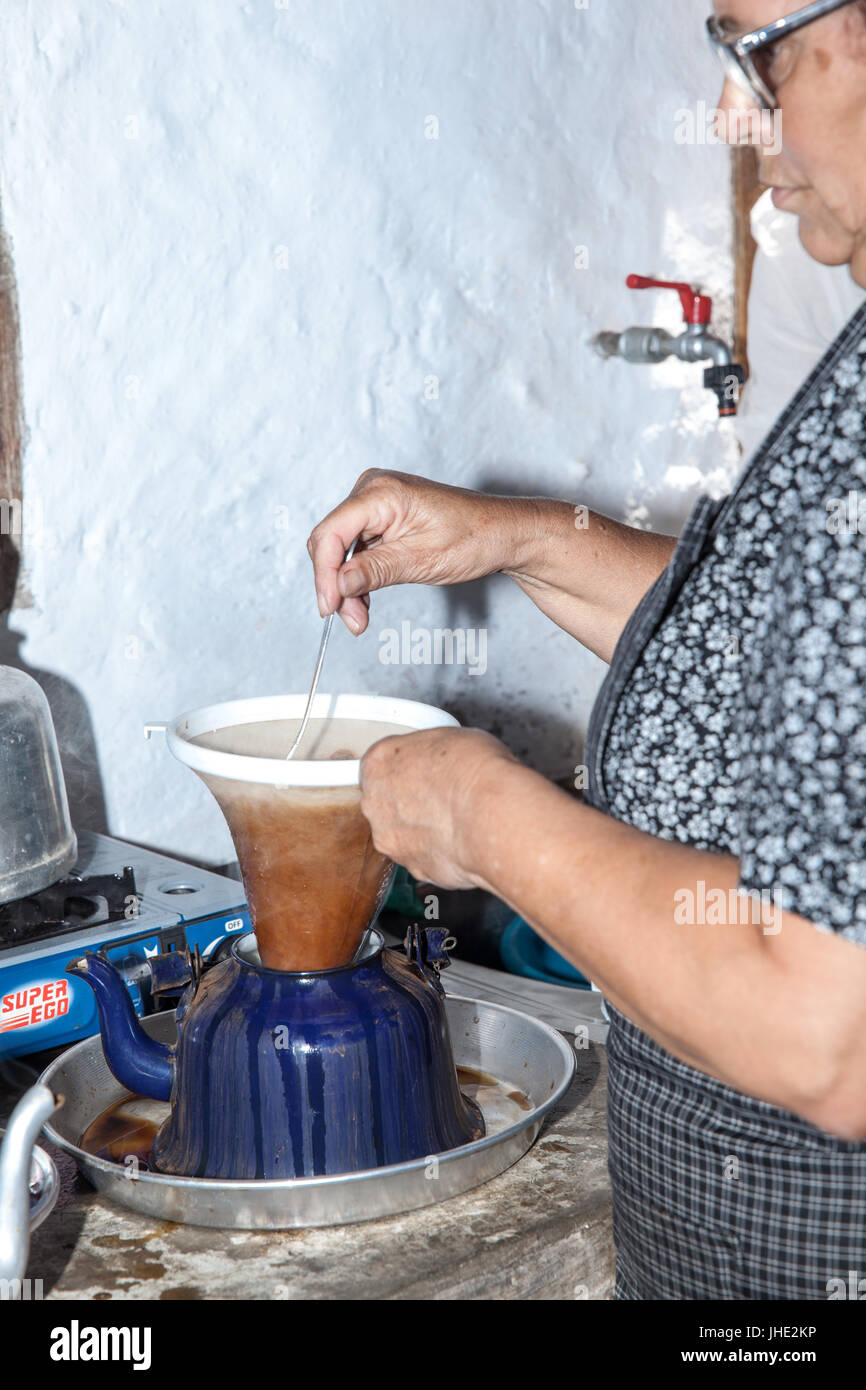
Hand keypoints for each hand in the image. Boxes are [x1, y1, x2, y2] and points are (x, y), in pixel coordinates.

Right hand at [307, 468, 528, 633]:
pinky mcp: (382, 518)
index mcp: (381, 492)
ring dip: (346, 585)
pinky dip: (358, 576)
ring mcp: (376, 503)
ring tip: (359, 617)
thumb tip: (338, 586)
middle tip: (351, 620)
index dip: (324, 575)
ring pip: (341, 549)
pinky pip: (357, 549)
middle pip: (331, 542)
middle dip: (335, 584)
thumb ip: (375, 571)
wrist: (503, 533)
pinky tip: (364, 600)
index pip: (330, 534)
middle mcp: (373, 490)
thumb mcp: (422, 560)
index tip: (329, 608)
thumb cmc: (475, 537)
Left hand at [359, 726, 514, 888]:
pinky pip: (425, 857)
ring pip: (404, 833)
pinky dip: (441, 851)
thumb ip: (428, 752)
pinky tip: (464, 838)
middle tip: (444, 793)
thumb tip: (438, 758)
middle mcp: (376, 805)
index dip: (407, 766)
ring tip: (459, 818)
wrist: (495, 818)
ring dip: (424, 828)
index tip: (424, 768)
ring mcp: (392, 842)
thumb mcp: (450, 736)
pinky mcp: (415, 870)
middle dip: (411, 799)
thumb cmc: (476, 773)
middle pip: (386, 801)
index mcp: (378, 764)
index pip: (381, 764)